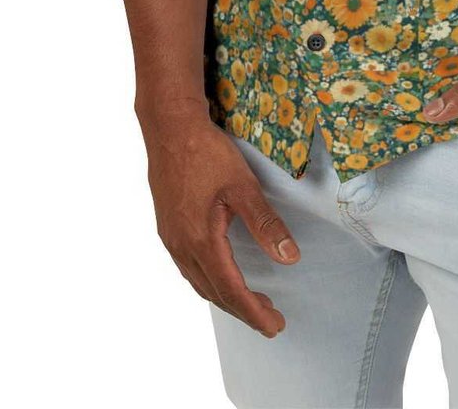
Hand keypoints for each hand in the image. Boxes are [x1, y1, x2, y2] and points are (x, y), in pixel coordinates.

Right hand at [143, 114, 300, 337]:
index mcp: (201, 241)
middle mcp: (182, 247)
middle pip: (215, 292)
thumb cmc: (206, 154)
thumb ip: (266, 224)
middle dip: (243, 310)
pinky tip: (220, 274)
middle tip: (270, 320)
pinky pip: (189, 268)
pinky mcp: (168, 228)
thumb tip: (290, 258)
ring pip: (200, 282)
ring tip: (250, 302)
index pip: (231, 290)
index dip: (254, 312)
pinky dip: (209, 280)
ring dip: (225, 297)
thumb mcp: (243, 187)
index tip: (275, 326)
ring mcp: (171, 239)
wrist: (169, 129)